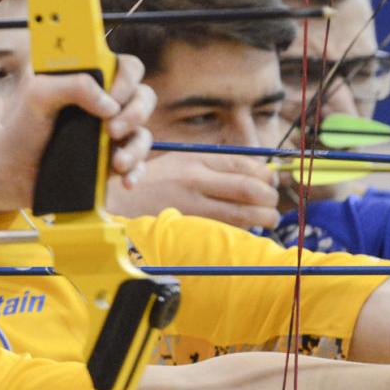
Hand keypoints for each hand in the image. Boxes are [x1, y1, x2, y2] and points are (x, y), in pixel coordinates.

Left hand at [0, 60, 155, 210]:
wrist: (12, 172)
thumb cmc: (21, 128)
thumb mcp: (37, 95)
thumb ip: (73, 85)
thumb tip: (110, 105)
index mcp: (90, 81)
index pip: (126, 67)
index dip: (127, 78)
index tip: (110, 95)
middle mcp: (105, 104)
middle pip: (144, 97)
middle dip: (136, 113)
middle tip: (111, 130)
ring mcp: (111, 133)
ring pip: (144, 133)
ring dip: (136, 148)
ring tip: (117, 163)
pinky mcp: (113, 159)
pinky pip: (140, 163)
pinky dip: (137, 171)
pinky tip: (126, 180)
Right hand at [106, 151, 279, 227]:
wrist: (116, 204)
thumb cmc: (153, 182)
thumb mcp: (182, 161)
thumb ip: (216, 165)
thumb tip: (258, 173)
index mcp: (196, 159)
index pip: (244, 164)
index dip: (266, 174)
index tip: (272, 180)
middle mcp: (196, 180)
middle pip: (249, 188)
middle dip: (270, 196)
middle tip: (272, 201)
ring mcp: (194, 206)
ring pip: (243, 213)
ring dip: (264, 217)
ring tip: (268, 217)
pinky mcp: (191, 227)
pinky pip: (229, 229)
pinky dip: (246, 229)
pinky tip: (249, 228)